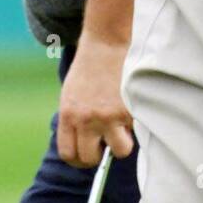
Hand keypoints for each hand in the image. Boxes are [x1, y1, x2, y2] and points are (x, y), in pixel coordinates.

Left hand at [57, 35, 133, 167]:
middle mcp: (86, 119)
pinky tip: (129, 105)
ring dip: (122, 142)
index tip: (89, 155)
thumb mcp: (72, 95)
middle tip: (108, 142)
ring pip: (119, 150)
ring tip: (123, 126)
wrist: (106, 42)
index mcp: (68, 115)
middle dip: (101, 154)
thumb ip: (76, 121)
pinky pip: (134, 130)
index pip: (69, 154)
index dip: (79, 159)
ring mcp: (108, 116)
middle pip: (90, 158)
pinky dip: (134, 123)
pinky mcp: (128, 110)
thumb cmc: (90, 68)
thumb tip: (88, 148)